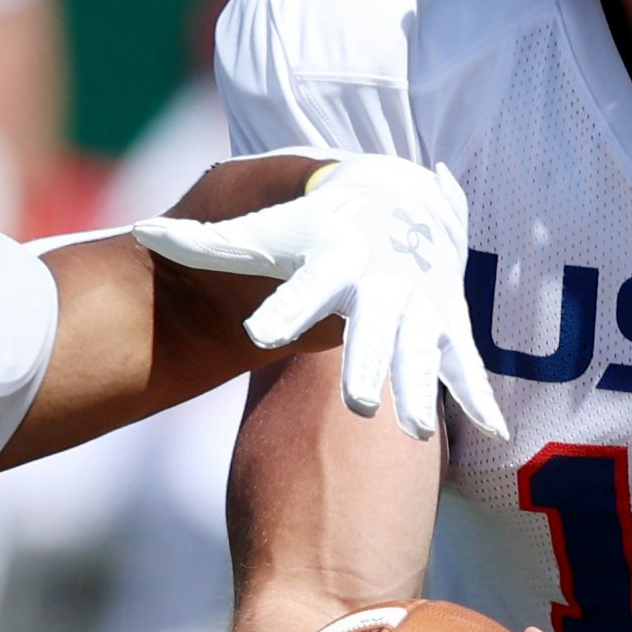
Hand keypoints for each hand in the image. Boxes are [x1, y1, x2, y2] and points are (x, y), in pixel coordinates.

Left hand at [133, 156, 509, 442]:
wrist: (394, 199)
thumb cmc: (314, 224)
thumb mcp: (263, 229)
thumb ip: (205, 242)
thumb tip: (140, 230)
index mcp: (333, 261)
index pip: (303, 288)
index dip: (284, 309)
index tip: (258, 334)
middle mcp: (380, 283)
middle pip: (371, 329)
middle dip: (368, 363)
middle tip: (358, 405)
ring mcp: (418, 304)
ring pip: (421, 351)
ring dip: (422, 388)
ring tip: (416, 431)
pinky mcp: (446, 322)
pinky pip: (464, 362)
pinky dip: (478, 394)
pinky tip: (491, 432)